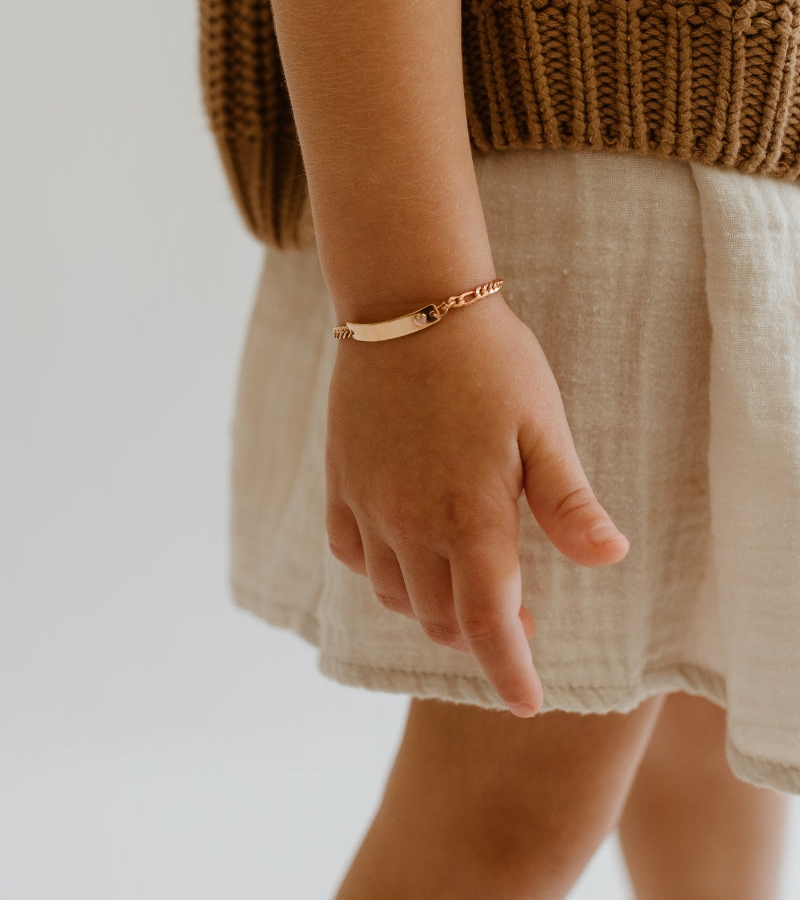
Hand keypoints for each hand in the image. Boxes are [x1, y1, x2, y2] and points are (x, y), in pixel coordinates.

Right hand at [325, 291, 629, 717]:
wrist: (409, 305)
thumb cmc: (490, 363)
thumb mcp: (543, 426)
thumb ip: (568, 501)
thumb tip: (611, 559)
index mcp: (471, 516)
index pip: (491, 622)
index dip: (510, 671)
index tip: (526, 702)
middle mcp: (411, 524)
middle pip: (442, 619)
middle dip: (480, 635)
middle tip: (517, 615)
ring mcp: (370, 505)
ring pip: (395, 595)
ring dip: (432, 607)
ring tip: (462, 583)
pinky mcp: (341, 482)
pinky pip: (352, 554)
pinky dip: (381, 571)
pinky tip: (403, 551)